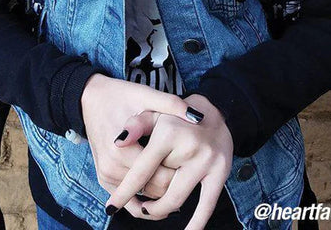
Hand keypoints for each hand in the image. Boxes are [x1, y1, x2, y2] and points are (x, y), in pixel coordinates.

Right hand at [80, 74, 204, 201]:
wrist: (91, 99)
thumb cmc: (120, 95)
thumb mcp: (145, 94)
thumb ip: (171, 105)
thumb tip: (199, 117)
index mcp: (122, 148)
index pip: (162, 174)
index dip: (182, 170)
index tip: (195, 161)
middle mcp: (111, 167)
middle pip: (154, 189)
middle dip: (174, 182)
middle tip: (192, 171)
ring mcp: (106, 176)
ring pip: (144, 196)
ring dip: (161, 190)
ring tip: (180, 178)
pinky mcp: (105, 180)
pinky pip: (130, 200)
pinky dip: (147, 198)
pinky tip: (162, 192)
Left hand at [106, 94, 233, 228]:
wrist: (216, 111)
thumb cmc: (177, 116)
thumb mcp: (155, 112)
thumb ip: (136, 125)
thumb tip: (117, 142)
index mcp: (168, 134)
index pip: (142, 170)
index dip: (124, 191)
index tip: (110, 207)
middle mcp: (188, 148)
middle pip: (158, 187)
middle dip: (144, 196)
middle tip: (136, 201)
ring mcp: (206, 161)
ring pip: (176, 199)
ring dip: (160, 209)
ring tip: (149, 209)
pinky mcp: (220, 172)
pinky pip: (207, 204)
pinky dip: (197, 222)